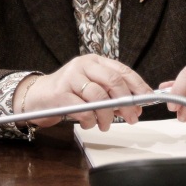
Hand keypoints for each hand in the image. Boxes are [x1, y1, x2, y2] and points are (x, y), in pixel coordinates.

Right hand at [14, 54, 151, 131]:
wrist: (38, 96)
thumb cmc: (69, 93)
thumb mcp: (91, 87)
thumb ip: (111, 93)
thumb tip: (135, 105)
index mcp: (94, 61)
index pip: (122, 70)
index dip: (137, 85)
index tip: (147, 100)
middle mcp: (83, 65)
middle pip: (113, 80)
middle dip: (126, 102)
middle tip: (131, 117)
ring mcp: (71, 77)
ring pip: (99, 96)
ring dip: (107, 115)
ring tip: (105, 124)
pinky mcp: (60, 93)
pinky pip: (84, 110)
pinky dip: (91, 121)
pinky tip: (89, 123)